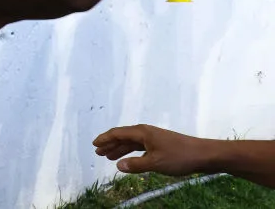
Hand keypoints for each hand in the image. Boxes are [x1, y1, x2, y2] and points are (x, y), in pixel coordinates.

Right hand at [94, 125, 212, 175]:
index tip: (94, 144)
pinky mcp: (160, 145)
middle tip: (98, 152)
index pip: (118, 133)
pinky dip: (131, 153)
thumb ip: (135, 165)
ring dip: (120, 149)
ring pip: (132, 143)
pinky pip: (140, 147)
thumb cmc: (179, 157)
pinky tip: (129, 160)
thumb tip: (117, 166)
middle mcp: (146, 132)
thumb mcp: (155, 163)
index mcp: (142, 133)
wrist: (203, 155)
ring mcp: (153, 138)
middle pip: (123, 137)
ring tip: (109, 157)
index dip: (105, 139)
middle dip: (110, 144)